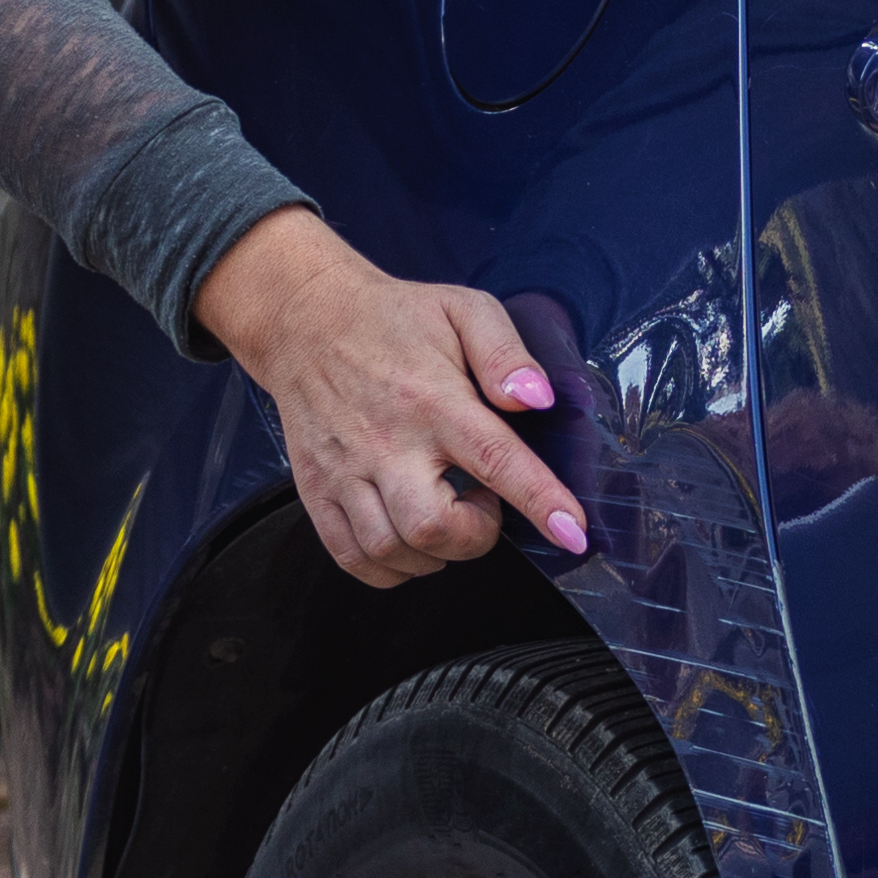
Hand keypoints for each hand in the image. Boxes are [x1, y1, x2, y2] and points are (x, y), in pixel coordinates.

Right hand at [196, 213, 584, 587]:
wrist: (305, 320)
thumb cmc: (393, 319)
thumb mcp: (463, 310)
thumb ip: (506, 352)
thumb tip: (536, 397)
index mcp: (432, 400)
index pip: (495, 460)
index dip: (540, 503)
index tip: (572, 534)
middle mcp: (386, 442)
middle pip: (432, 527)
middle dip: (474, 537)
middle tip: (481, 506)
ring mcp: (344, 471)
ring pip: (390, 549)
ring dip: (433, 554)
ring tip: (444, 515)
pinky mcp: (316, 490)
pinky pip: (351, 557)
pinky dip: (389, 567)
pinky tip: (407, 539)